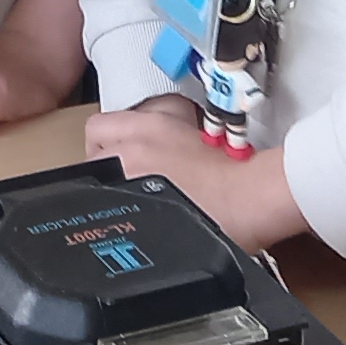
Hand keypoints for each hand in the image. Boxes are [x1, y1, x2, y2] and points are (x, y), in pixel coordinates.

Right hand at [83, 96, 308, 246]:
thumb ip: (136, 220)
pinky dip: (154, 123)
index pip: (87, 168)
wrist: (258, 198)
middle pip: (97, 132)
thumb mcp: (165, 232)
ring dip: (123, 134)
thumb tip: (126, 227)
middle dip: (99, 153)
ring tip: (135, 157)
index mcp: (129, 164)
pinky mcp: (188, 119)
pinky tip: (164, 143)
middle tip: (115, 177)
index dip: (91, 188)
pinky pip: (157, 112)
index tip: (101, 199)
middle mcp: (141, 136)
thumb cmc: (222, 219)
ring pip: (123, 117)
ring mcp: (166, 122)